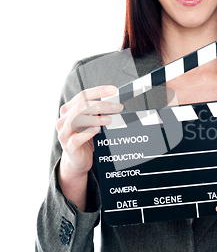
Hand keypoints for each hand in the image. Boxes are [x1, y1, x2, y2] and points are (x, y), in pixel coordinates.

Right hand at [56, 85, 122, 209]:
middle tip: (118, 107)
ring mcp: (64, 133)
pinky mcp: (68, 147)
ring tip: (110, 119)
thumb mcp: (91, 123)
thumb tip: (116, 103)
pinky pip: (77, 138)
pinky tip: (98, 130)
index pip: (83, 95)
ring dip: (96, 118)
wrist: (78, 161)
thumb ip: (98, 113)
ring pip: (77, 119)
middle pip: (82, 106)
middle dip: (102, 105)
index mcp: (68, 110)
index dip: (99, 91)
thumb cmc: (86, 139)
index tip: (114, 90)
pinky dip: (88, 132)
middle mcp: (64, 120)